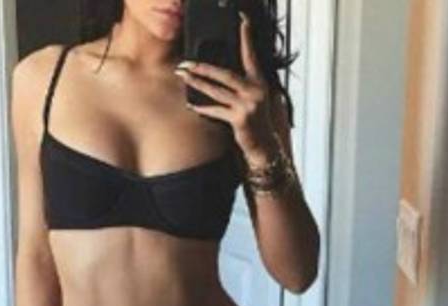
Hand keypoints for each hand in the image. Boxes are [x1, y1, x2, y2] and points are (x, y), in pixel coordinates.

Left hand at [176, 11, 278, 165]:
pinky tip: (192, 106)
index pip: (251, 55)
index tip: (242, 19)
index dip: (247, 37)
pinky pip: (216, 111)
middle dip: (203, 67)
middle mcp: (256, 91)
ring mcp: (248, 105)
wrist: (264, 145)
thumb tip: (216, 71)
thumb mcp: (252, 98)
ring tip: (183, 76)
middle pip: (225, 73)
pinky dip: (203, 108)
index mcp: (259, 82)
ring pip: (216, 91)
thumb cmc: (255, 119)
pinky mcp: (240, 119)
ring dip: (197, 83)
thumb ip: (240, 84)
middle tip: (185, 62)